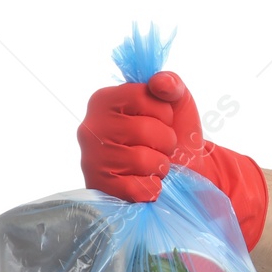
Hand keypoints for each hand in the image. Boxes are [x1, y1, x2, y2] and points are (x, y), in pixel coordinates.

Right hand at [77, 71, 269, 250]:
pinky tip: (145, 181)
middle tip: (160, 146)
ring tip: (154, 164)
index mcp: (105, 100)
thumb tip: (160, 83)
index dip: (164, 112)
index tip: (161, 119)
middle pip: (145, 130)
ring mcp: (91, 158)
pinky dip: (152, 188)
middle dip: (166, 141)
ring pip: (143, 160)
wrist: (180, 171)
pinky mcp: (99, 188)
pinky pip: (138, 188)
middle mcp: (90, 126)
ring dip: (161, 165)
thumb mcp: (176, 101)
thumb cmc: (173, 131)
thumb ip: (170, 83)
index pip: (143, 97)